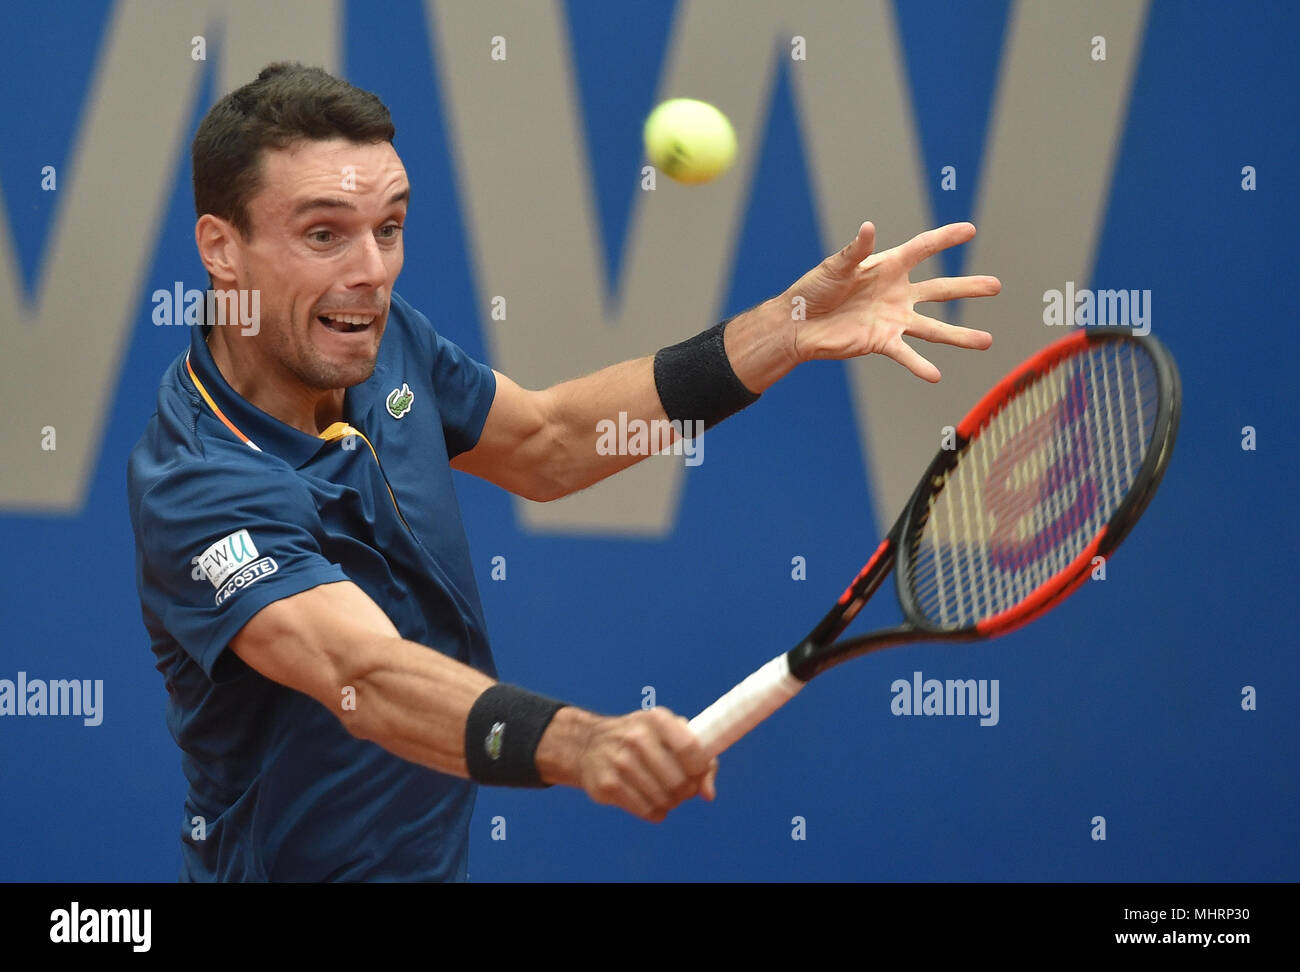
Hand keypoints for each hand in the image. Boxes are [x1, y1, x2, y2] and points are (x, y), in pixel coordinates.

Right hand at [572, 707, 717, 822]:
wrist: (589, 743)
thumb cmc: (643, 740)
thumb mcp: (669, 735)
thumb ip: (701, 759)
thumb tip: (708, 794)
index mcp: (655, 719)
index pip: (690, 748)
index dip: (699, 768)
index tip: (696, 773)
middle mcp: (636, 737)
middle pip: (679, 780)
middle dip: (686, 791)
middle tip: (681, 788)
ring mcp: (619, 761)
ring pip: (664, 799)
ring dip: (670, 803)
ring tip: (665, 794)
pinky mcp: (607, 784)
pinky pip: (646, 811)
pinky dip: (655, 812)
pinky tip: (650, 802)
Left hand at [779, 221, 999, 381]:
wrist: (797, 324)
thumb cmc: (813, 289)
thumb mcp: (835, 266)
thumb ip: (855, 250)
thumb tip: (869, 227)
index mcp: (887, 267)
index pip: (922, 249)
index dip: (945, 238)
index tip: (970, 230)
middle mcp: (896, 293)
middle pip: (939, 289)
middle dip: (968, 287)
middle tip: (996, 286)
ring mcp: (893, 319)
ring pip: (933, 328)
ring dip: (959, 336)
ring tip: (987, 341)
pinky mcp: (882, 341)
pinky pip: (906, 354)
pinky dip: (919, 365)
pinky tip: (936, 375)